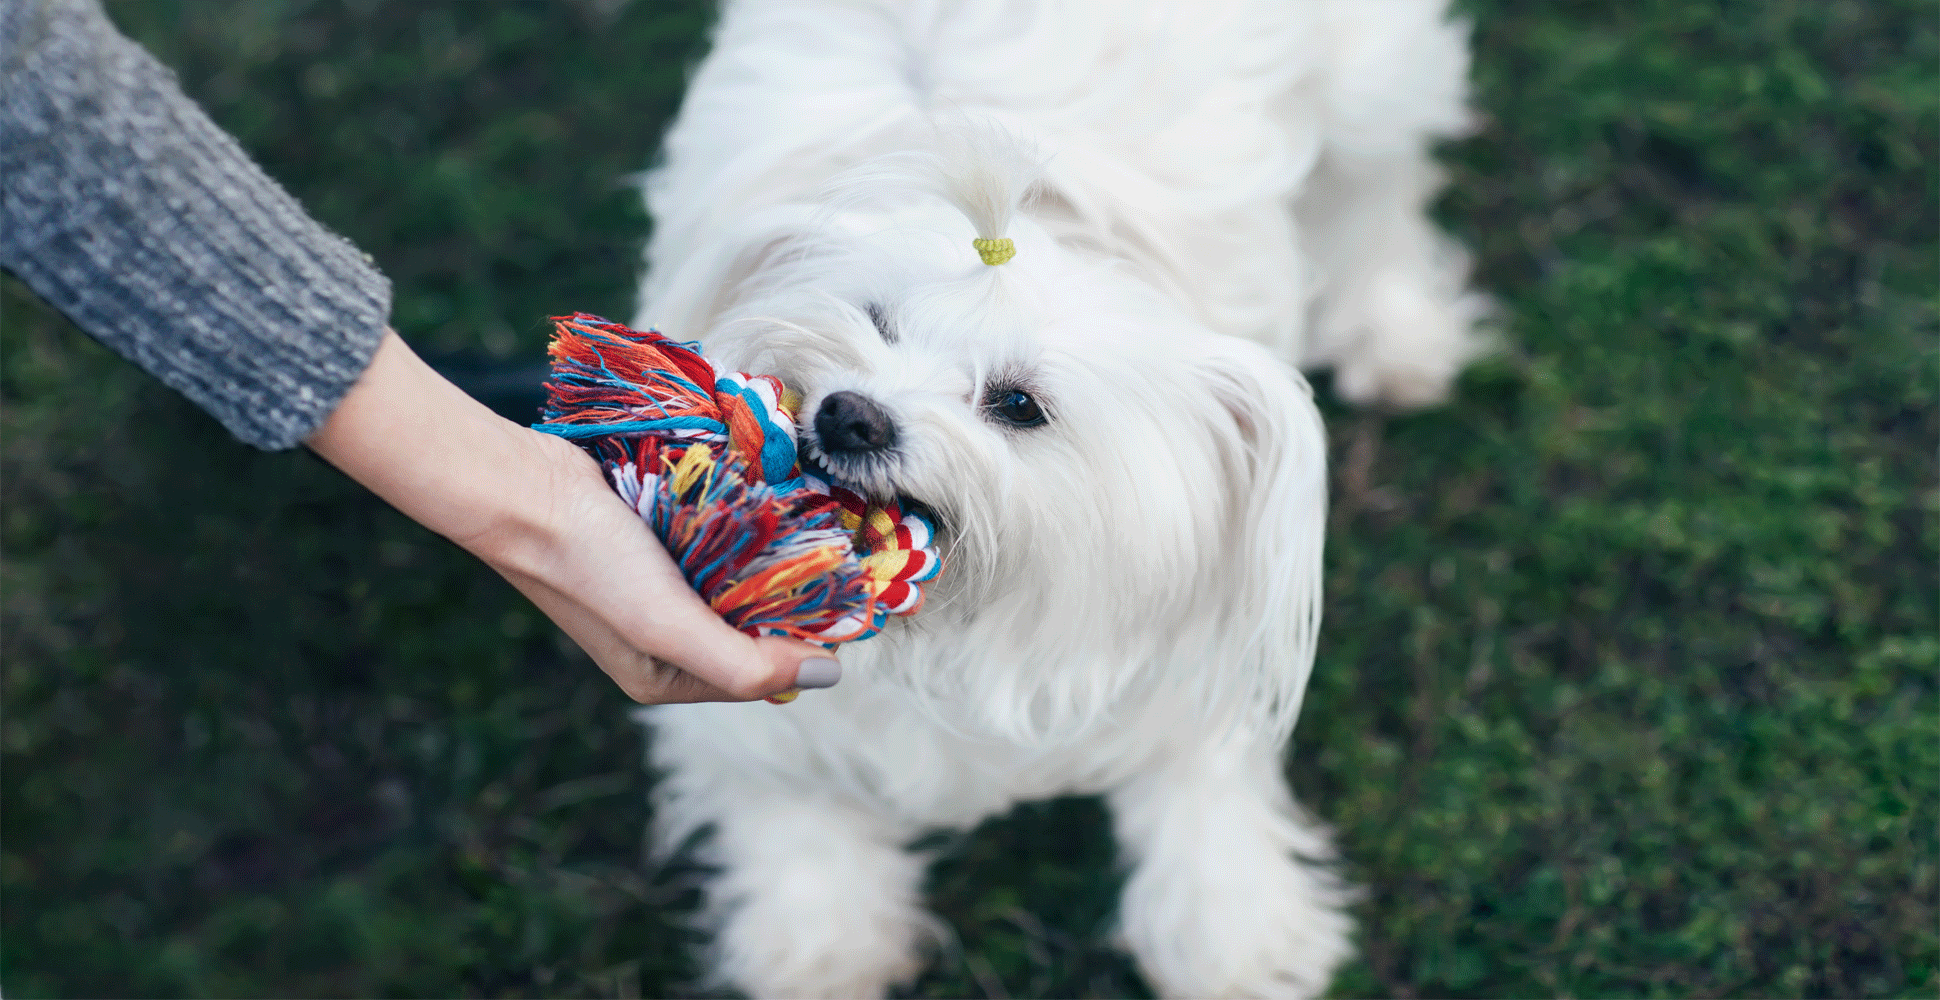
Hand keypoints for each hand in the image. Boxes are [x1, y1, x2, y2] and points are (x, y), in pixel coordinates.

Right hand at [306, 328, 837, 702]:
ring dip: (775, 555)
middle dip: (796, 594)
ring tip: (814, 523)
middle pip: (756, 625)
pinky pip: (718, 542)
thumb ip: (744, 661)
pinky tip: (770, 501)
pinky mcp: (658, 542)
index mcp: (667, 679)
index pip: (764, 671)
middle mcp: (667, 639)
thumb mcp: (668, 626)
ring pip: (742, 580)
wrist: (521, 487)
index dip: (810, 639)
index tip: (854, 595)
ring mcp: (662, 589)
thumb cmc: (589, 564)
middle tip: (842, 551)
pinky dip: (745, 526)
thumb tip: (828, 674)